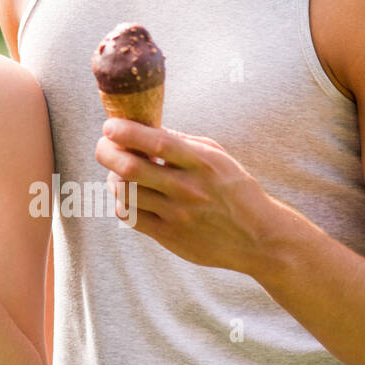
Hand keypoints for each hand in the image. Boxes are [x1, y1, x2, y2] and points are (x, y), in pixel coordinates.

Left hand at [96, 118, 278, 272]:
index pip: (157, 142)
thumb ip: (181, 141)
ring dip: (114, 177)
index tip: (110, 126)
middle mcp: (188, 189)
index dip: (127, 132)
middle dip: (107, 152)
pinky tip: (130, 195)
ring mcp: (178, 215)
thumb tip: (142, 126)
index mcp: (202, 163)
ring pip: (125, 192)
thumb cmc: (234, 189)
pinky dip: (122, 202)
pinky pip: (129, 216)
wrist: (260, 238)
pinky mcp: (170, 237)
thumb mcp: (217, 157)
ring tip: (119, 172)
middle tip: (104, 145)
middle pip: (130, 168)